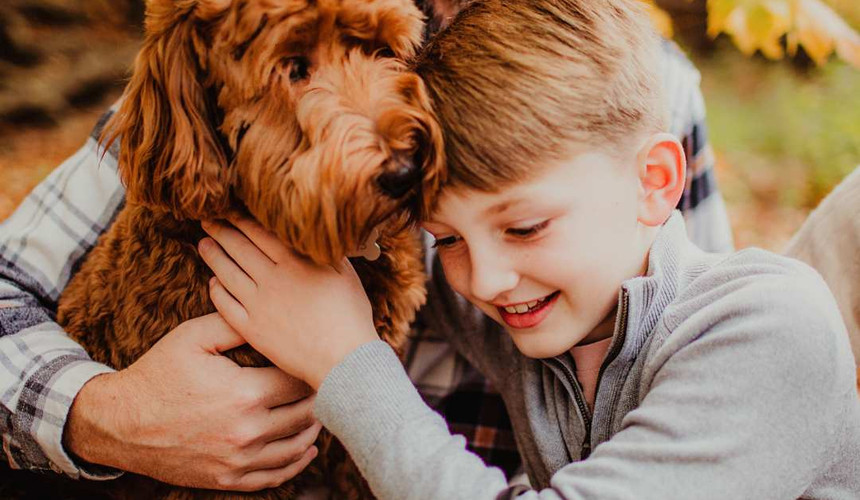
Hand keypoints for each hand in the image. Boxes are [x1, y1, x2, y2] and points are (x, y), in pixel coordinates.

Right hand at [64, 313, 321, 490]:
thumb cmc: (158, 374)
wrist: (120, 423)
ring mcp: (238, 460)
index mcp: (244, 393)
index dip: (310, 368)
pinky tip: (305, 449)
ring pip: (296, 446)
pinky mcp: (227, 480)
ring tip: (318, 411)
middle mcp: (247, 431)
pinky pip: (274, 476)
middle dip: (318, 396)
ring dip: (312, 428)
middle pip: (305, 414)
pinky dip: (296, 463)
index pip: (299, 381)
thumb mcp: (193, 337)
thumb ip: (237, 324)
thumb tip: (271, 314)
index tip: (315, 358)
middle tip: (324, 382)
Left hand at [198, 217, 377, 389]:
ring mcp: (259, 304)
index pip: (260, 232)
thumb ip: (328, 252)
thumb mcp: (346, 274)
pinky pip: (225, 306)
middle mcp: (272, 279)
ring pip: (227, 273)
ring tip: (203, 243)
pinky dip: (216, 291)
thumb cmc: (351, 317)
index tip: (231, 209)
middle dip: (221, 230)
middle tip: (208, 218)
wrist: (342, 360)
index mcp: (295, 262)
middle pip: (239, 248)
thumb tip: (320, 235)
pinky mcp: (252, 329)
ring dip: (213, 255)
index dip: (242, 219)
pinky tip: (213, 282)